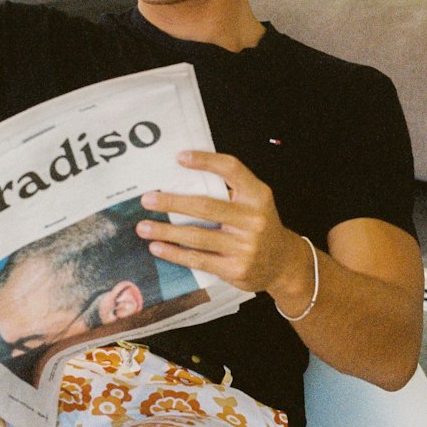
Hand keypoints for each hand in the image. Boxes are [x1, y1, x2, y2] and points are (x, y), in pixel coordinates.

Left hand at [136, 150, 309, 298]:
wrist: (284, 264)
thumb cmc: (259, 226)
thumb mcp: (254, 202)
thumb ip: (229, 191)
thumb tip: (181, 180)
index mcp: (258, 195)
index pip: (232, 169)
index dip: (206, 161)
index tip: (179, 157)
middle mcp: (253, 219)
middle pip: (205, 206)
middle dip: (172, 203)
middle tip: (147, 199)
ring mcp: (245, 246)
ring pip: (196, 236)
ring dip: (165, 231)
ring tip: (143, 227)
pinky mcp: (235, 269)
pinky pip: (198, 259)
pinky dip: (174, 254)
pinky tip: (157, 247)